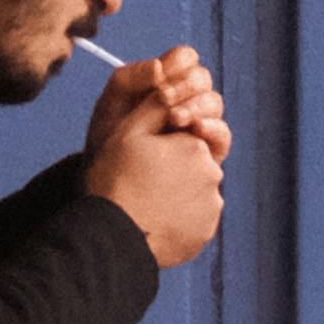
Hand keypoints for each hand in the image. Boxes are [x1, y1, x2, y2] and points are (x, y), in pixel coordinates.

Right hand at [84, 44, 228, 268]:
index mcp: (194, 146)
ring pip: (195, 191)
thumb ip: (154, 104)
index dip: (164, 144)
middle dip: (173, 167)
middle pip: (193, 163)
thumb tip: (172, 85)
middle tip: (141, 180)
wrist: (112, 238)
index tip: (143, 158)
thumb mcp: (127, 132)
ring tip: (145, 203)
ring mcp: (211, 207)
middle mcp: (211, 174)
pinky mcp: (205, 233)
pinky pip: (193, 219)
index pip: (186, 134)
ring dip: (177, 193)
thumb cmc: (114, 180)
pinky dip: (178, 218)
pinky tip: (153, 221)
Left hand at [88, 42, 231, 165]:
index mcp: (164, 83)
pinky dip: (213, 127)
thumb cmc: (108, 140)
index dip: (178, 63)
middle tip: (165, 98)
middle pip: (202, 78)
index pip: (185, 59)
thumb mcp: (110, 106)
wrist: (108, 182)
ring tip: (174, 118)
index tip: (160, 76)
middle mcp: (185, 100)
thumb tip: (158, 66)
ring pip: (214, 102)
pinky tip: (196, 129)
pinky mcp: (208, 150)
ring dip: (196, 105)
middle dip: (185, 85)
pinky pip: (222, 133)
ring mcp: (198, 124)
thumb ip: (129, 79)